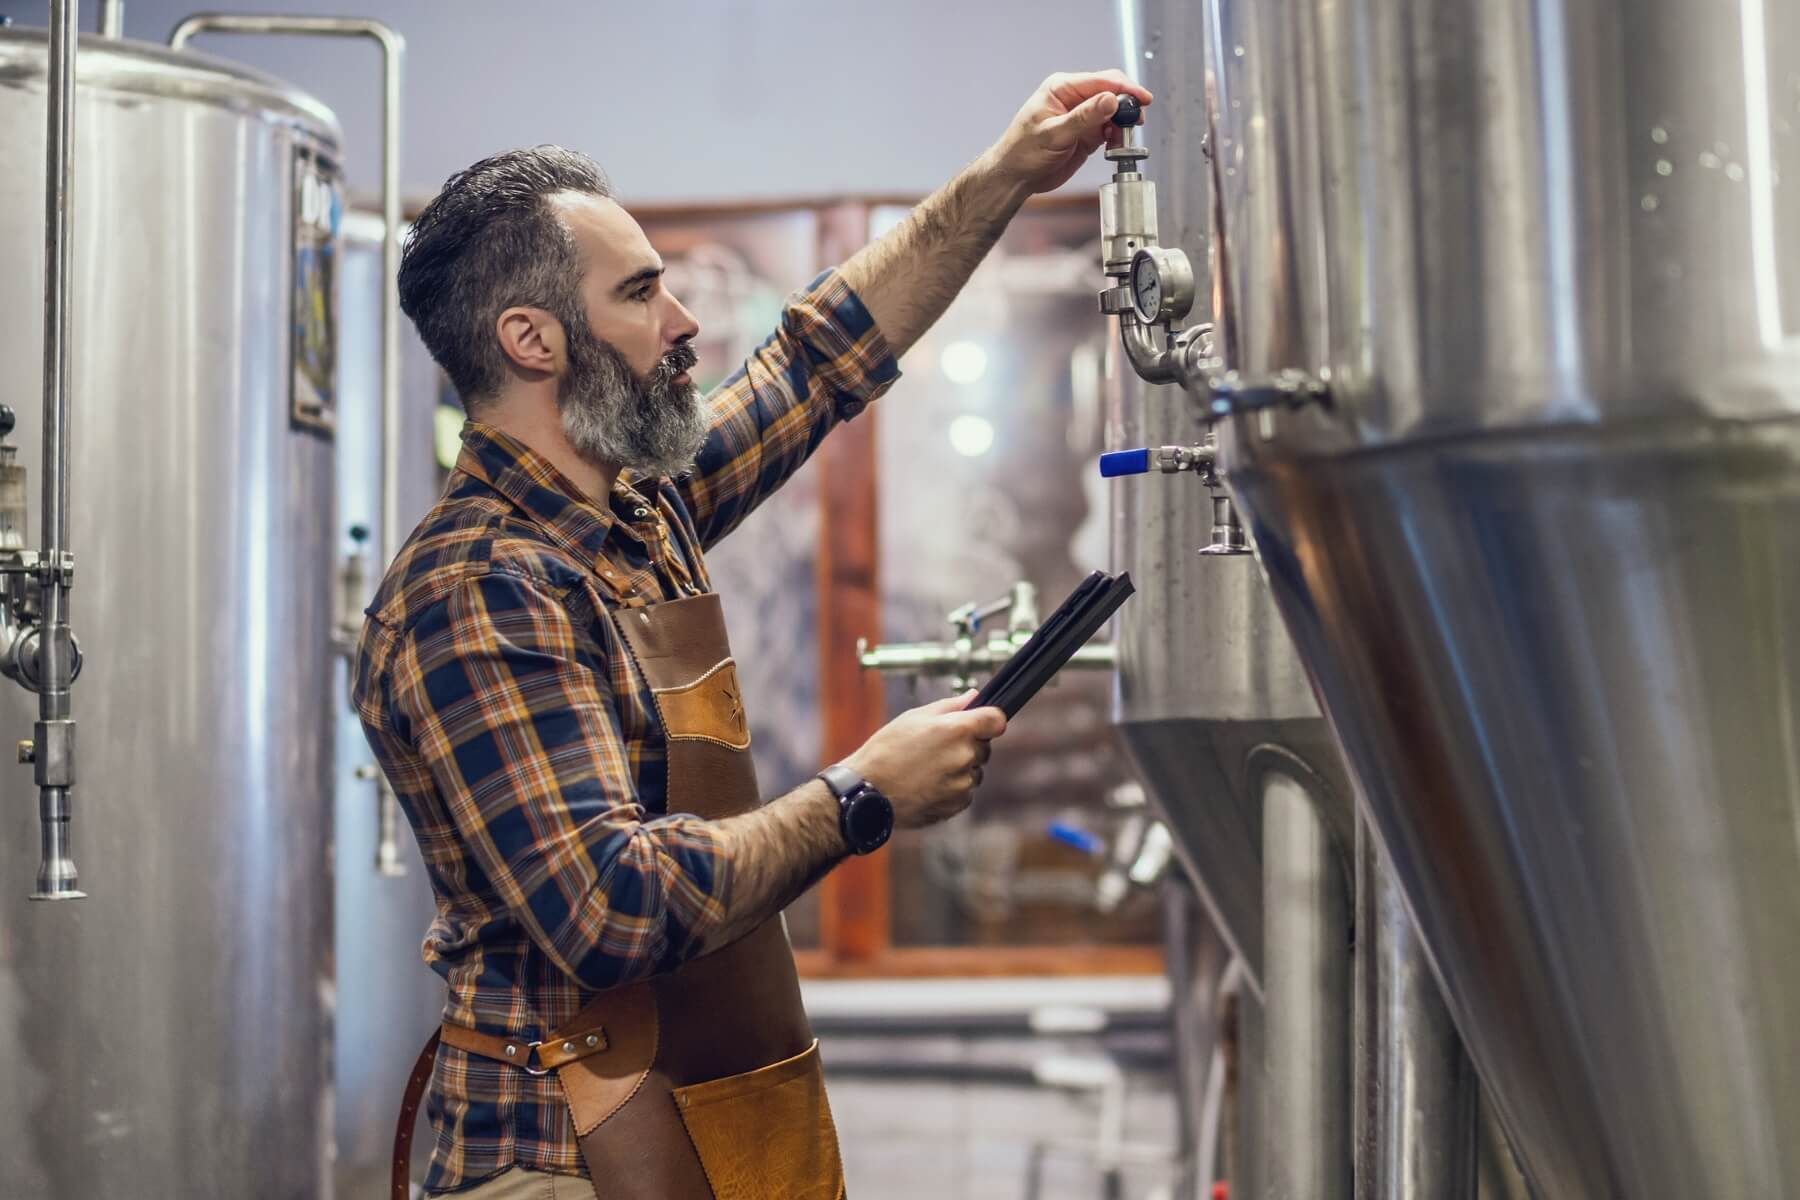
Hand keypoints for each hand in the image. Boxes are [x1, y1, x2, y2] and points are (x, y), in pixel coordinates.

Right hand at [845, 692, 1007, 829]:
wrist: (868, 791)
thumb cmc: (886, 750)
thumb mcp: (914, 717)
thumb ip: (951, 706)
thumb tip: (974, 696)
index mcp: (958, 729)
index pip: (997, 719)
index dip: (990, 719)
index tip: (982, 722)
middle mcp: (965, 756)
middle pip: (984, 747)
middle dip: (968, 744)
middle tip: (936, 747)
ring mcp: (963, 783)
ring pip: (974, 771)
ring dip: (960, 768)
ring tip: (927, 768)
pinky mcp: (957, 805)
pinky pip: (964, 792)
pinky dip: (952, 788)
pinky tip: (927, 784)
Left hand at [983, 71, 1154, 195]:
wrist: (1015, 177)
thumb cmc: (1023, 152)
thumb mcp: (1054, 134)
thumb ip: (1083, 117)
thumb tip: (1110, 100)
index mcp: (1062, 88)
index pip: (1101, 80)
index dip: (1125, 89)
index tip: (1141, 99)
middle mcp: (1074, 99)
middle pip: (1111, 93)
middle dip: (1127, 106)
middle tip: (1136, 121)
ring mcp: (1082, 116)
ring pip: (1114, 112)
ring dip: (1123, 123)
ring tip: (1124, 138)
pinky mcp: (1087, 134)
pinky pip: (1110, 130)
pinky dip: (1117, 137)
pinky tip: (1116, 145)